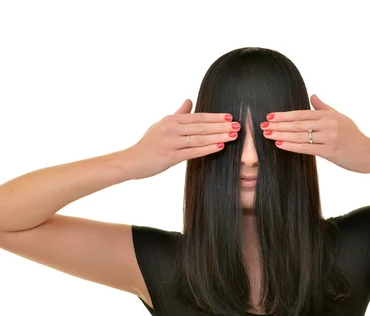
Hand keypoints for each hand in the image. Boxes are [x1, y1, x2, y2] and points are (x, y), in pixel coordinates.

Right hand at [121, 99, 239, 179]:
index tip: (229, 117)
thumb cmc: (148, 143)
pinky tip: (219, 147)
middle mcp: (171, 128)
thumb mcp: (162, 124)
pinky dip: (207, 148)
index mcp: (171, 120)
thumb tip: (189, 100)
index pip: (197, 117)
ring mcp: (171, 142)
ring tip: (233, 136)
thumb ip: (178, 113)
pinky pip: (193, 152)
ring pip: (200, 138)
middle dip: (221, 126)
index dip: (215, 117)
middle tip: (238, 126)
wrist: (132, 161)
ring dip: (218, 136)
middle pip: (201, 126)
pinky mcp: (171, 157)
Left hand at [260, 94, 369, 173]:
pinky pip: (307, 148)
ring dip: (281, 135)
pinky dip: (292, 146)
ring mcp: (330, 137)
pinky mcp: (330, 151)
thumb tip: (312, 96)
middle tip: (262, 125)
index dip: (284, 115)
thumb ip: (324, 108)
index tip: (269, 116)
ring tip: (267, 134)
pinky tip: (280, 144)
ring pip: (300, 135)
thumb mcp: (341, 118)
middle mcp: (329, 123)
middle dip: (278, 125)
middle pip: (298, 123)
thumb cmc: (354, 137)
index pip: (301, 114)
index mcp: (329, 115)